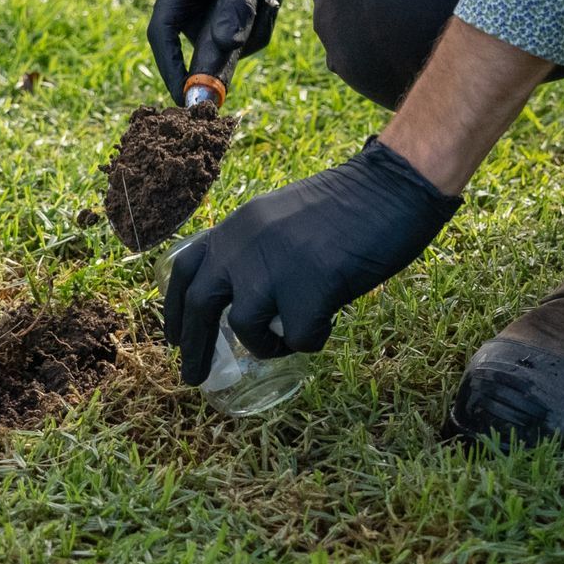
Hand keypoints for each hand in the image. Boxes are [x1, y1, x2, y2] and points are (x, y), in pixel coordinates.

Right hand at [147, 0, 294, 103]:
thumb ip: (235, 8)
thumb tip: (226, 47)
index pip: (163, 34)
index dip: (172, 68)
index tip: (186, 98)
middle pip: (204, 43)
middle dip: (237, 41)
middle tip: (264, 14)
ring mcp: (210, 3)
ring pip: (231, 41)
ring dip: (260, 23)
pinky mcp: (232, 5)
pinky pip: (248, 29)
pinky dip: (267, 13)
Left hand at [161, 138, 461, 385]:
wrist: (390, 187)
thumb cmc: (348, 203)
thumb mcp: (281, 219)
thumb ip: (256, 251)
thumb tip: (241, 299)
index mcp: (237, 226)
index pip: (186, 269)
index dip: (173, 308)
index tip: (173, 338)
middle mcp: (244, 245)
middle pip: (200, 305)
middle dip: (194, 348)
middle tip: (193, 376)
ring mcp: (274, 267)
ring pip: (246, 329)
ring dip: (266, 345)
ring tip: (289, 340)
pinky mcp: (309, 289)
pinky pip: (298, 338)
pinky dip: (312, 339)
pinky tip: (330, 321)